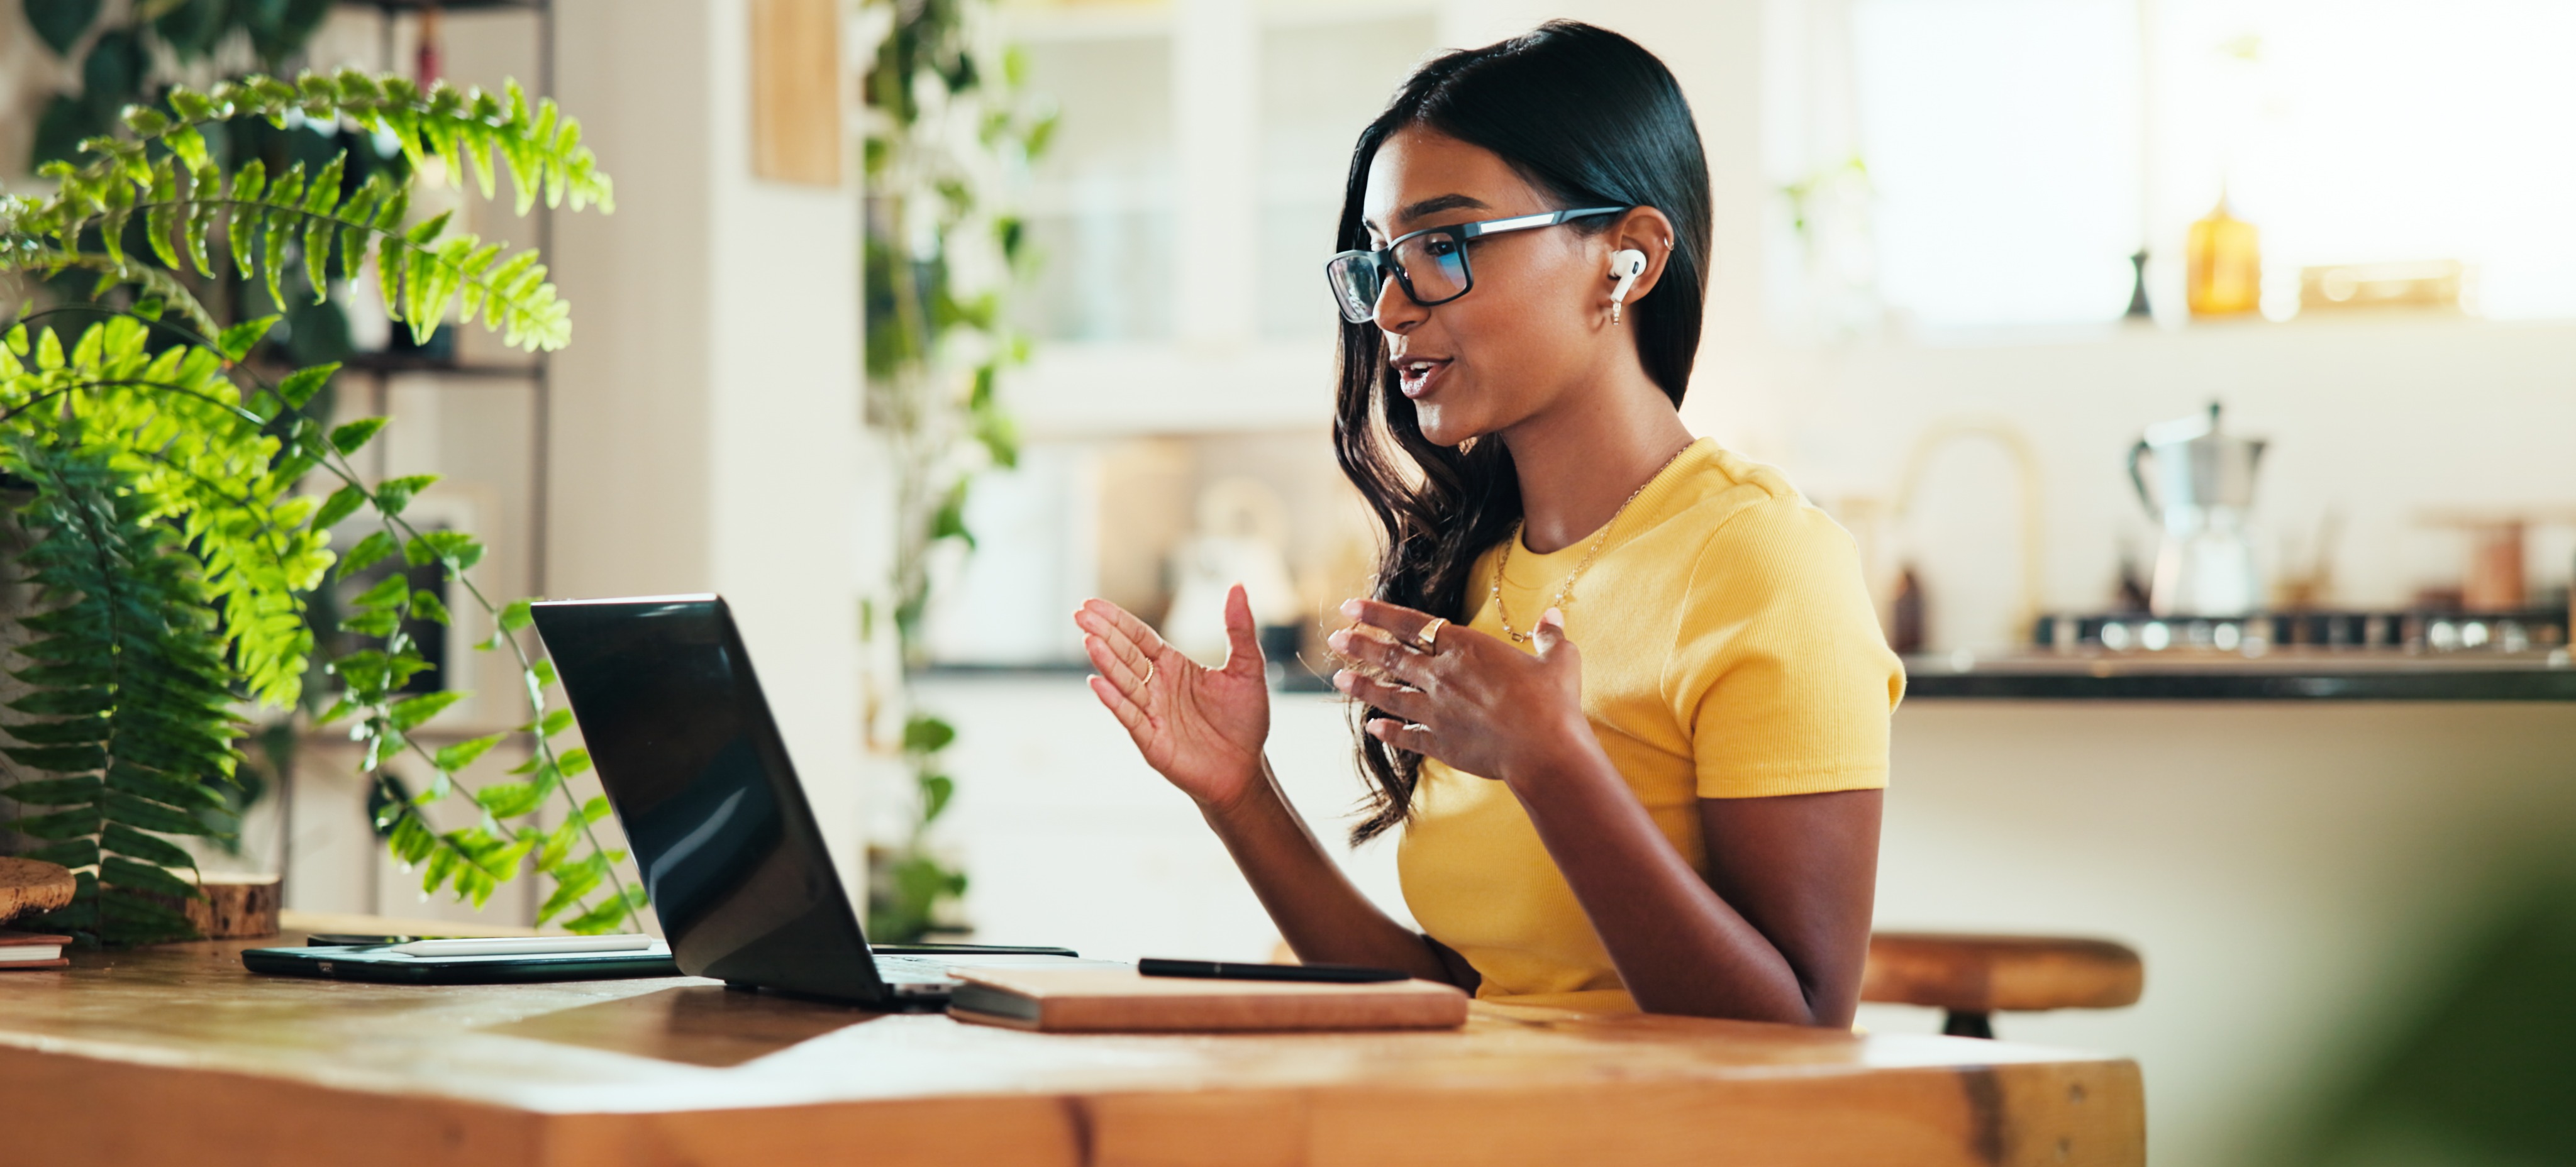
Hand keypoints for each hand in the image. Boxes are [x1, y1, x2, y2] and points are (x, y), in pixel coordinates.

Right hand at [1076, 585, 1270, 812]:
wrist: (1245, 770)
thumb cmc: (1245, 720)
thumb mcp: (1247, 669)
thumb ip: (1239, 630)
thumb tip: (1238, 586)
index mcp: (1174, 667)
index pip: (1139, 638)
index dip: (1117, 621)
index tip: (1092, 605)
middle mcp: (1157, 687)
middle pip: (1126, 655)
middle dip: (1104, 634)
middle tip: (1080, 613)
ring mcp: (1151, 713)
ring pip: (1125, 682)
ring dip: (1107, 662)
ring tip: (1089, 640)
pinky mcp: (1151, 740)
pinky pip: (1130, 716)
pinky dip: (1114, 700)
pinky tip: (1098, 683)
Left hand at [1327, 599, 1594, 789]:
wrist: (1544, 752)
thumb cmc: (1553, 703)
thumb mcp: (1560, 660)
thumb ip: (1551, 637)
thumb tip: (1555, 618)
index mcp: (1465, 648)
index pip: (1410, 624)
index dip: (1377, 613)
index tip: (1349, 607)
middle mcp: (1442, 676)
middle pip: (1391, 657)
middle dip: (1359, 646)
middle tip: (1335, 640)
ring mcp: (1436, 711)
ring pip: (1389, 695)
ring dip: (1362, 687)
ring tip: (1339, 680)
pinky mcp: (1439, 743)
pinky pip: (1406, 735)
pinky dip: (1388, 731)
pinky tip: (1373, 728)